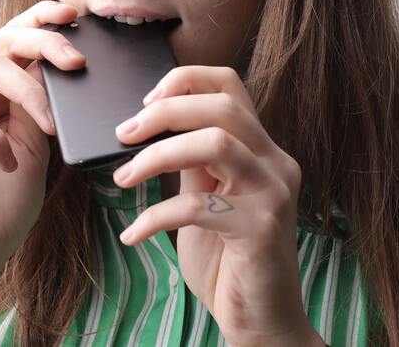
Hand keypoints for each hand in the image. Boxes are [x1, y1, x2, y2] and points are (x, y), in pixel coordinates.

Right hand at [0, 0, 84, 279]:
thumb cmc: (4, 202)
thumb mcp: (36, 146)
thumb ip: (41, 105)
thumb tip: (61, 66)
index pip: (15, 42)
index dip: (41, 20)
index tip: (74, 15)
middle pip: (3, 42)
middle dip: (44, 42)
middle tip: (76, 62)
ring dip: (31, 96)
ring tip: (50, 129)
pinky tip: (6, 163)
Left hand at [112, 66, 321, 346]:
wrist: (261, 320)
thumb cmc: (227, 259)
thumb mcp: (204, 199)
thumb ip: (190, 163)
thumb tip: (149, 128)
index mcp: (261, 149)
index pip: (230, 86)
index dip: (185, 79)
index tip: (145, 100)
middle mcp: (275, 163)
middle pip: (222, 106)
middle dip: (164, 112)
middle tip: (123, 133)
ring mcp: (273, 194)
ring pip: (216, 143)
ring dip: (157, 156)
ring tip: (123, 177)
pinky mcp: (262, 229)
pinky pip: (198, 206)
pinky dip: (155, 216)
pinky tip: (132, 234)